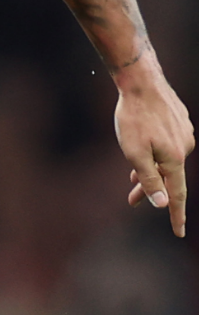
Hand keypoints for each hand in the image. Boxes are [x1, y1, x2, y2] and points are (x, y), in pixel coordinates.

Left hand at [115, 67, 193, 236]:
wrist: (140, 81)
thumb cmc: (133, 117)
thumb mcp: (134, 153)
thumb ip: (149, 180)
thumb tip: (164, 204)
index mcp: (175, 159)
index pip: (176, 194)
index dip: (175, 215)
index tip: (178, 232)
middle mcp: (185, 147)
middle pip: (167, 176)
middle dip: (149, 189)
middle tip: (130, 200)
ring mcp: (184, 134)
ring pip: (165, 159)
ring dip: (149, 169)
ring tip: (130, 175)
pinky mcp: (179, 122)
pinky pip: (166, 145)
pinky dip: (154, 152)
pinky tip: (143, 147)